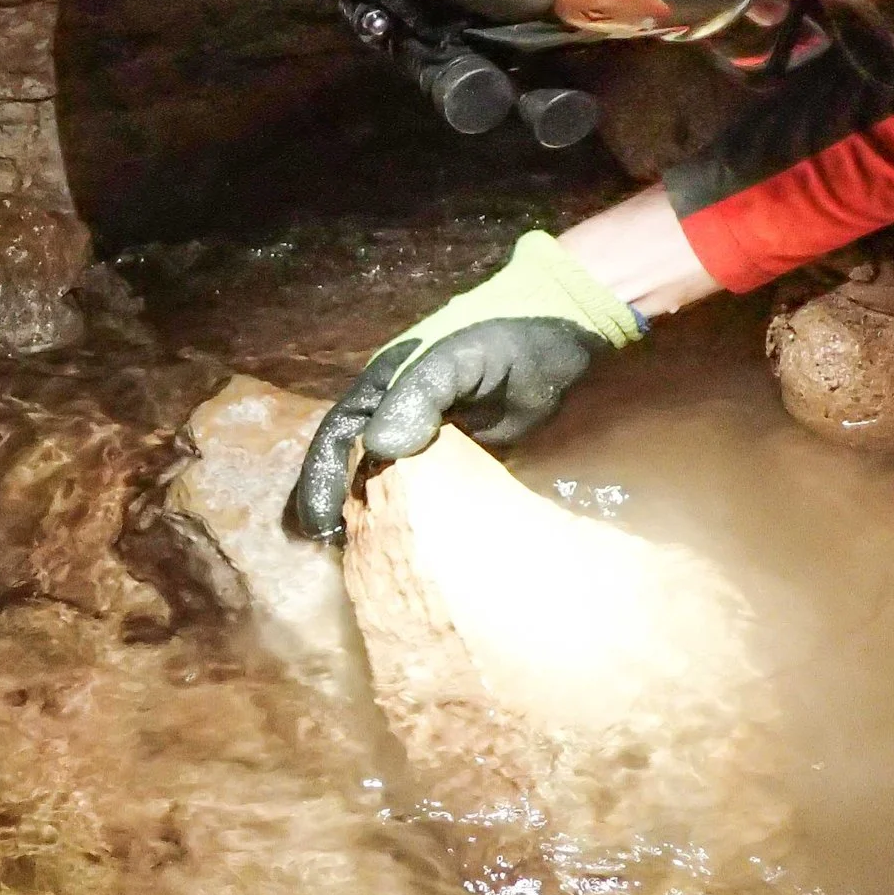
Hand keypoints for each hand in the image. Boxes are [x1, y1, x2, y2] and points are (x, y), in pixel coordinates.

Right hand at [292, 230, 646, 540]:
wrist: (576, 332)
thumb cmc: (511, 335)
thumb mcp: (460, 356)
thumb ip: (419, 394)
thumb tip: (380, 449)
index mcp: (385, 389)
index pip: (338, 439)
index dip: (321, 481)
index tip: (317, 527)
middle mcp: (401, 418)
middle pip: (356, 470)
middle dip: (341, 510)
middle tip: (338, 554)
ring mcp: (437, 444)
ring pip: (393, 488)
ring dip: (378, 522)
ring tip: (370, 562)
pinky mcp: (474, 464)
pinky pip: (438, 498)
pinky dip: (423, 523)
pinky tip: (421, 550)